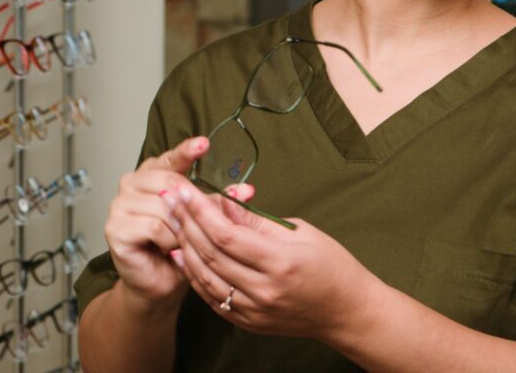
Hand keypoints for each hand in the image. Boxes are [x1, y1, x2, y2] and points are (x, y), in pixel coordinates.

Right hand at [104, 136, 211, 311]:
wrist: (159, 283)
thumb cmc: (178, 248)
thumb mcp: (201, 220)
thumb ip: (218, 202)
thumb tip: (247, 190)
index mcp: (152, 175)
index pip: (171, 158)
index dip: (187, 151)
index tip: (204, 144)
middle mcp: (132, 183)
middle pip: (170, 181)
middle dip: (190, 205)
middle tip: (195, 225)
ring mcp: (120, 204)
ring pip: (164, 205)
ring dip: (179, 227)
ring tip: (178, 241)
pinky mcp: (115, 227)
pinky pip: (154, 226)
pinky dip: (168, 240)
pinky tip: (166, 248)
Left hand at [165, 185, 377, 340]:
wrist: (345, 311)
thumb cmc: (330, 265)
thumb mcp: (300, 231)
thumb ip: (257, 221)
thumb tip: (224, 203)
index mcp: (281, 262)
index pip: (227, 235)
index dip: (201, 211)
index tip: (185, 191)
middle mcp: (264, 290)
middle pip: (212, 255)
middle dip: (186, 223)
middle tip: (170, 200)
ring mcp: (255, 310)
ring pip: (206, 278)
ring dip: (185, 248)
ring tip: (172, 223)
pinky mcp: (249, 322)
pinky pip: (212, 298)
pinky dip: (195, 276)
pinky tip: (184, 255)